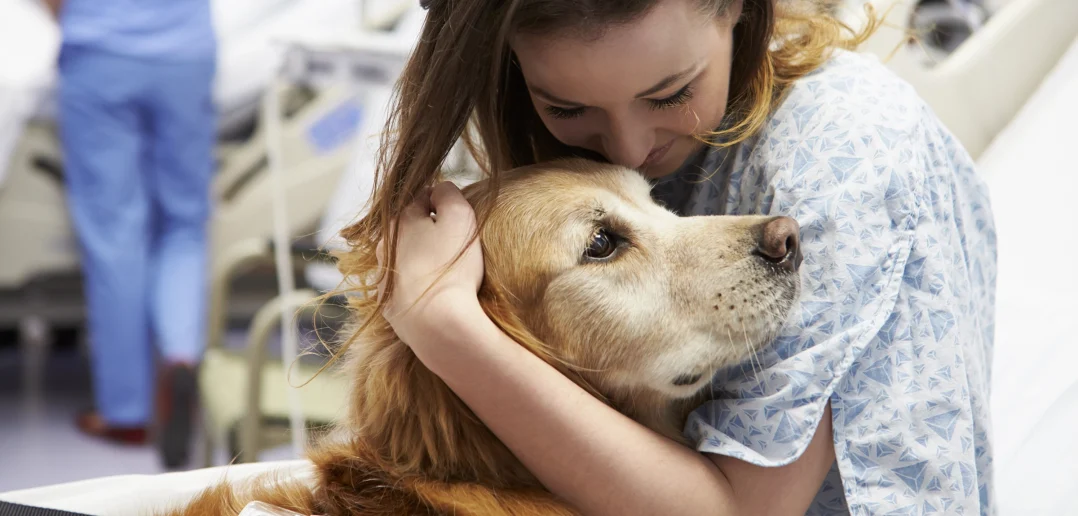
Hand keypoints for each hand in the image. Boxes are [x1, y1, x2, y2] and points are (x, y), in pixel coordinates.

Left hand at [376, 181, 484, 353]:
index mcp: (400, 221)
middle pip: (410, 230)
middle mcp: (384, 247)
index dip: (443, 204)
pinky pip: (404, 289)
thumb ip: (448, 193)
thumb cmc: (451, 267)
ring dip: (421, 260)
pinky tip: (435, 295)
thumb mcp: (459, 216)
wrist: (436, 323)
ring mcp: (383, 278)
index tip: (460, 217)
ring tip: (446, 273)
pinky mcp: (389, 306)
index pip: (423, 198)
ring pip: (404, 259)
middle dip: (429, 232)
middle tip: (455, 245)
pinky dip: (417, 287)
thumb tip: (439, 188)